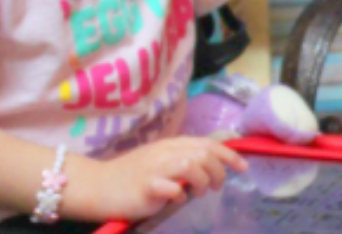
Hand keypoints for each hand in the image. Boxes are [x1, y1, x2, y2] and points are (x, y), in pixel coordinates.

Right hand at [68, 137, 247, 220]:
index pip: (207, 143)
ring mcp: (154, 167)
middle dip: (220, 170)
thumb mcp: (160, 163)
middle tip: (217, 187)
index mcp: (170, 145)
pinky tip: (177, 199)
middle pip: (204, 153)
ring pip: (192, 165)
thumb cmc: (131, 178)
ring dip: (204, 181)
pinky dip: (180, 194)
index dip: (229, 154)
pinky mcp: (145, 185)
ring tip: (200, 193)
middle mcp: (164, 152)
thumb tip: (210, 171)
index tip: (243, 167)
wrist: (98, 187)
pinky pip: (172, 187)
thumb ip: (182, 163)